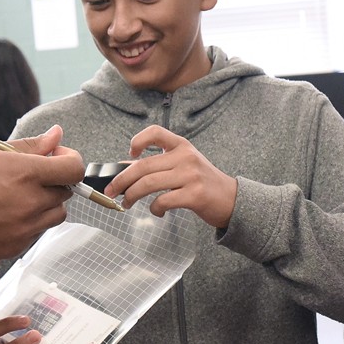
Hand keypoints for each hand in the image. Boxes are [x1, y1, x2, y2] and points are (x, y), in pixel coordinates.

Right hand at [0, 125, 83, 272]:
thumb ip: (28, 145)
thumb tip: (57, 135)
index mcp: (25, 174)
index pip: (74, 169)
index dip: (70, 161)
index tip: (57, 159)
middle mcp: (29, 203)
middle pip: (66, 193)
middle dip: (54, 182)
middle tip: (30, 178)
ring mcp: (24, 229)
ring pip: (55, 215)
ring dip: (45, 205)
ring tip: (18, 197)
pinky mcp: (16, 247)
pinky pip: (37, 233)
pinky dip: (30, 223)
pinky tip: (6, 215)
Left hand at [105, 126, 236, 226]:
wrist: (231, 199)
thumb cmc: (203, 182)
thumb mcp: (184, 165)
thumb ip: (159, 164)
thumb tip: (125, 168)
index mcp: (182, 146)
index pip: (156, 132)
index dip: (138, 140)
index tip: (130, 155)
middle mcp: (185, 157)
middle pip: (143, 166)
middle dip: (121, 180)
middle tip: (111, 191)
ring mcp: (190, 176)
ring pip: (149, 184)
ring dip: (131, 196)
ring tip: (126, 203)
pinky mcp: (194, 195)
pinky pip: (163, 201)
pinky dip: (154, 208)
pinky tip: (157, 211)